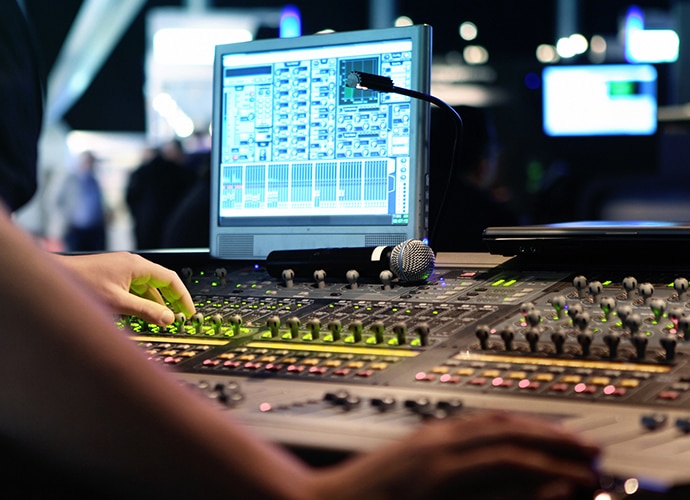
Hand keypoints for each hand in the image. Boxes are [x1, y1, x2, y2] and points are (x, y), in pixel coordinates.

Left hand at [53, 252, 195, 325]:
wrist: (55, 278)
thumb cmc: (82, 284)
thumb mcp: (119, 302)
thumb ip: (146, 311)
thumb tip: (168, 319)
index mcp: (138, 266)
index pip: (171, 279)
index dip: (183, 297)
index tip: (188, 312)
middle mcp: (132, 264)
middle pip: (160, 283)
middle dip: (170, 301)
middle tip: (177, 318)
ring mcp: (122, 269)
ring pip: (146, 287)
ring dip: (154, 304)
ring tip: (158, 321)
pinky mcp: (113, 276)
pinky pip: (134, 289)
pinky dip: (140, 301)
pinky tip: (138, 315)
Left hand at [317, 411, 599, 498]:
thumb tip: (534, 495)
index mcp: (441, 469)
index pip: (513, 459)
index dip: (555, 468)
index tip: (584, 476)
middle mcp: (437, 444)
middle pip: (507, 432)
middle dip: (553, 439)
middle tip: (589, 449)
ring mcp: (427, 435)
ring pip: (491, 421)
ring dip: (531, 426)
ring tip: (561, 434)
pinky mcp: (420, 436)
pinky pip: (471, 421)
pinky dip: (502, 423)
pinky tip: (513, 430)